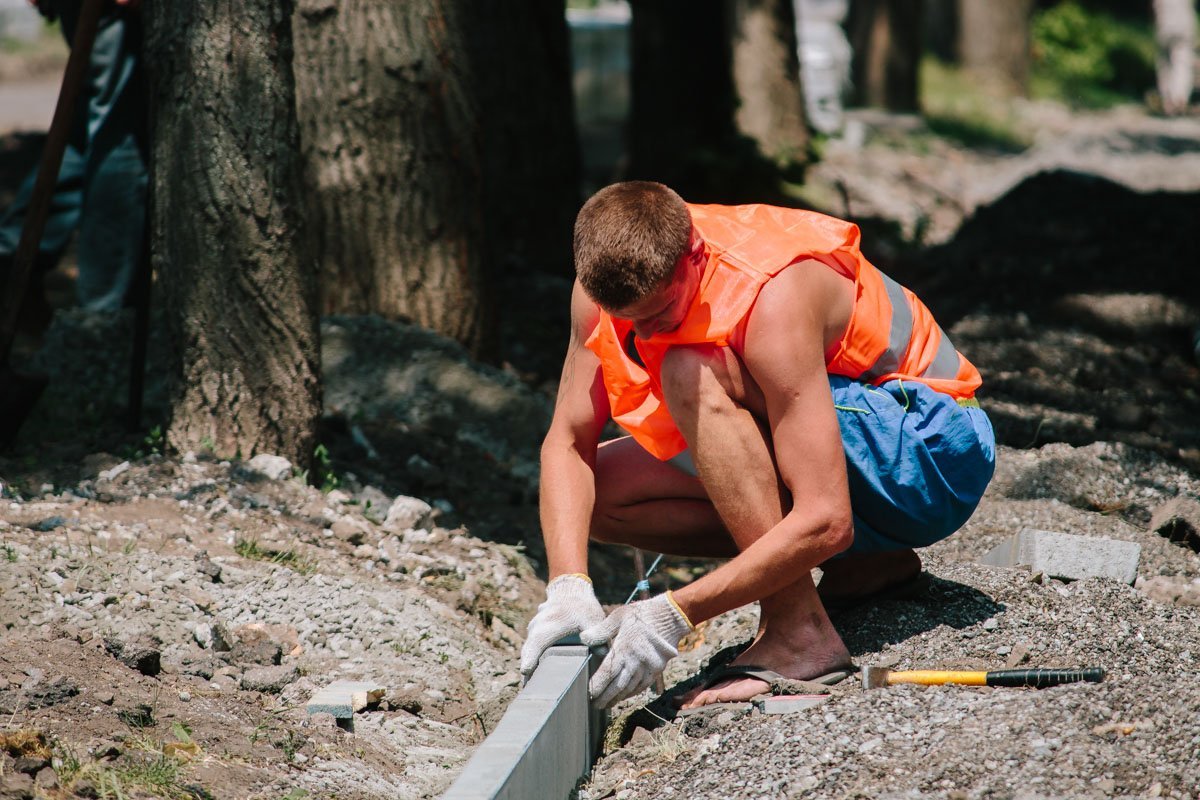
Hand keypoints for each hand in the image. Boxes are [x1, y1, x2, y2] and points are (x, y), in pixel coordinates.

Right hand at [519, 574, 604, 677]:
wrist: (571, 589)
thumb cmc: (584, 607)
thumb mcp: (593, 620)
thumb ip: (598, 638)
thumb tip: (604, 656)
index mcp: (549, 626)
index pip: (535, 645)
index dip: (530, 661)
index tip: (526, 675)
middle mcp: (537, 627)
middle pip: (527, 652)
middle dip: (528, 671)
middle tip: (530, 691)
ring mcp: (533, 627)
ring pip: (528, 649)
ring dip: (530, 665)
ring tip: (533, 687)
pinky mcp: (534, 630)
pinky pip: (531, 646)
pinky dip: (533, 658)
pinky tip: (539, 673)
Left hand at [580, 593, 692, 708]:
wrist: (671, 616)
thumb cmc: (642, 614)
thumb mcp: (619, 616)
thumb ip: (602, 630)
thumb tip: (584, 638)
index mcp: (625, 648)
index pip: (608, 672)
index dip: (598, 685)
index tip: (589, 693)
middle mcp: (636, 661)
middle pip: (618, 685)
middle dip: (606, 697)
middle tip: (595, 705)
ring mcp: (648, 667)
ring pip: (630, 688)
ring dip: (618, 698)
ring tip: (608, 704)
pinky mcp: (657, 669)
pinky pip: (642, 685)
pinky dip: (632, 693)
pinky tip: (625, 695)